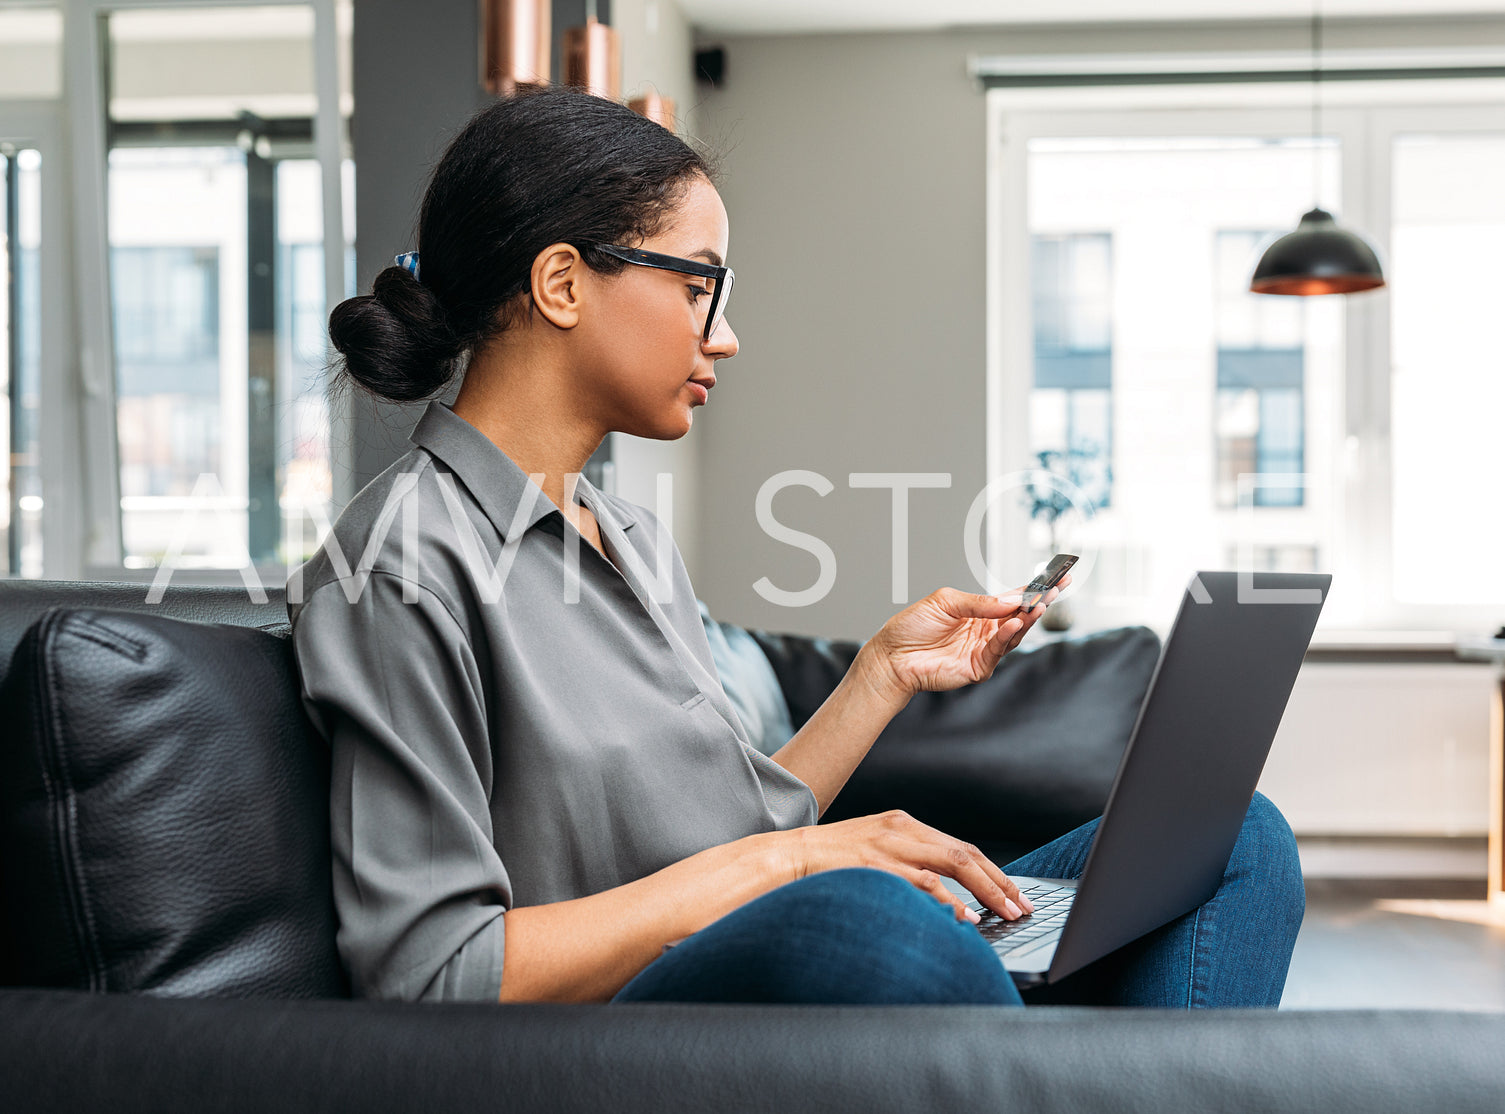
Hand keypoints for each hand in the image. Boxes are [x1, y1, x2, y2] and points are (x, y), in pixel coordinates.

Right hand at [776, 811, 1034, 923]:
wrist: (784, 856)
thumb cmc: (826, 863)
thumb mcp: (871, 853)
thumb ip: (904, 865)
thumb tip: (943, 896)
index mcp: (902, 823)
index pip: (960, 847)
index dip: (991, 872)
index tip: (1013, 893)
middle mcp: (901, 828)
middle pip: (965, 852)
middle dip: (999, 881)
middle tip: (1022, 905)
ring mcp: (890, 844)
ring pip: (954, 863)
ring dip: (985, 891)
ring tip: (1006, 914)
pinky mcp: (877, 862)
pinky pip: (924, 882)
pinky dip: (950, 900)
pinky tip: (966, 917)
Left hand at [865, 577, 1069, 698]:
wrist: (892, 655)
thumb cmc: (912, 627)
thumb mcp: (945, 602)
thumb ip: (979, 602)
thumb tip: (1011, 599)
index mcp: (980, 612)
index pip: (1013, 599)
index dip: (1034, 590)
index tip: (1056, 577)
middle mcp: (986, 631)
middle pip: (1021, 616)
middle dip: (1040, 602)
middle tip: (1058, 588)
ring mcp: (984, 650)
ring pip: (1015, 634)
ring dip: (1028, 619)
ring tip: (1040, 605)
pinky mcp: (978, 667)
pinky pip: (998, 650)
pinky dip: (1007, 636)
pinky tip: (1014, 623)